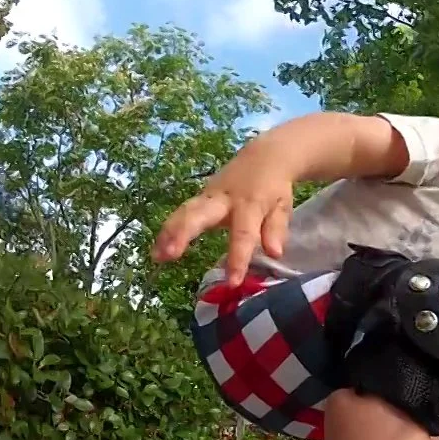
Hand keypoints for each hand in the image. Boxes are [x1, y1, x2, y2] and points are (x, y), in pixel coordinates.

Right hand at [152, 153, 294, 285]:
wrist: (264, 157)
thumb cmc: (273, 189)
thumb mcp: (282, 207)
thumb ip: (276, 229)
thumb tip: (274, 252)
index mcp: (249, 204)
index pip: (243, 233)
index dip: (238, 258)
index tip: (232, 282)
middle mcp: (224, 199)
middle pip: (199, 214)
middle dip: (183, 233)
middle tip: (170, 254)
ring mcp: (208, 196)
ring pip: (185, 212)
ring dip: (168, 233)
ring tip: (157, 256)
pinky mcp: (200, 198)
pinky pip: (181, 213)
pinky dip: (168, 231)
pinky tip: (157, 250)